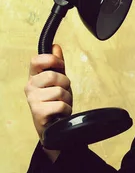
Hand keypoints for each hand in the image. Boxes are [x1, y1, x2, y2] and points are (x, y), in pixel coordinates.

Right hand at [24, 44, 72, 160]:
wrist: (52, 126)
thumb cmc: (54, 101)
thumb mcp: (58, 81)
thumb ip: (57, 64)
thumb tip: (55, 47)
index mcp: (34, 77)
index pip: (36, 60)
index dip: (52, 60)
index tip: (60, 66)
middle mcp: (30, 87)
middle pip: (54, 75)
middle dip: (65, 83)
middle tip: (63, 92)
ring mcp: (33, 100)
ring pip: (60, 91)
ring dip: (67, 98)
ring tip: (61, 103)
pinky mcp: (38, 112)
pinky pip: (61, 105)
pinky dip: (66, 109)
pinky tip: (60, 113)